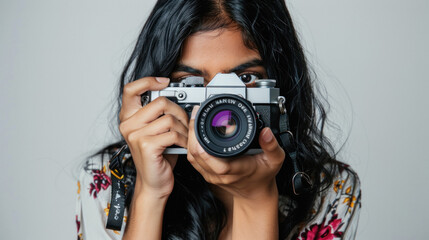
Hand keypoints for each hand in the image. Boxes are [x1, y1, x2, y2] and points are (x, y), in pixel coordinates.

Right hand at [119, 77, 188, 198]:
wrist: (154, 182)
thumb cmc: (158, 156)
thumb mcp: (156, 130)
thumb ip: (160, 114)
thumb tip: (179, 96)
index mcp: (128, 117)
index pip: (131, 89)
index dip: (148, 81)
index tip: (165, 83)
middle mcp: (128, 124)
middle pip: (161, 102)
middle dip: (179, 112)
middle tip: (183, 123)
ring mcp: (135, 135)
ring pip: (170, 118)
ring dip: (184, 129)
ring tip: (183, 137)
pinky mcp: (146, 145)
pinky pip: (173, 133)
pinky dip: (183, 140)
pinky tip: (182, 146)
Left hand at [186, 106, 284, 199]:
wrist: (256, 194)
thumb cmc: (263, 176)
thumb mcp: (275, 160)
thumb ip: (272, 145)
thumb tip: (266, 132)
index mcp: (236, 169)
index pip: (215, 160)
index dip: (203, 142)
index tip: (203, 122)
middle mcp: (220, 174)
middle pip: (197, 155)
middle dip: (194, 132)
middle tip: (197, 113)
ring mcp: (211, 175)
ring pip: (192, 156)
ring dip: (190, 138)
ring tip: (195, 119)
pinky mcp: (207, 174)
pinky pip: (194, 159)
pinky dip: (191, 145)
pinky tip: (194, 133)